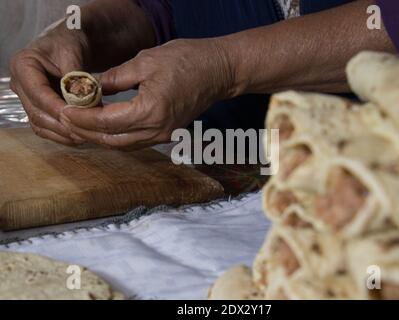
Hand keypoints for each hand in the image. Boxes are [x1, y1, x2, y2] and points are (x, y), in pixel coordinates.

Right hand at [9, 0, 154, 145]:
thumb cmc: (70, 44)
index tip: (78, 117)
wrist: (70, 46)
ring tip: (86, 136)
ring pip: (41, 124)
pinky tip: (81, 137)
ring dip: (63, 134)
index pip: (38, 93)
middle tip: (85, 132)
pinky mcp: (38, 110)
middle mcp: (20, 84)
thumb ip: (75, 77)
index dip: (57, 108)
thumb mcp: (73, 54)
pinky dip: (63, 135)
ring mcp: (28, 99)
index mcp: (23, 65)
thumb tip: (83, 101)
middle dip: (62, 125)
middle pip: (37, 113)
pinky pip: (47, 128)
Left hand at [61, 39, 234, 149]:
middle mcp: (157, 130)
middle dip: (86, 132)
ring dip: (99, 137)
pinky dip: (115, 136)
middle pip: (112, 140)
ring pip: (122, 145)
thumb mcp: (145, 61)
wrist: (218, 71)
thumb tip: (88, 88)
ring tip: (79, 124)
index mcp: (151, 111)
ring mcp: (164, 135)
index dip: (82, 118)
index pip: (106, 122)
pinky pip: (134, 142)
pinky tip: (103, 126)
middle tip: (65, 119)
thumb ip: (114, 78)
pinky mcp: (167, 134)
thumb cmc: (187, 60)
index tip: (64, 111)